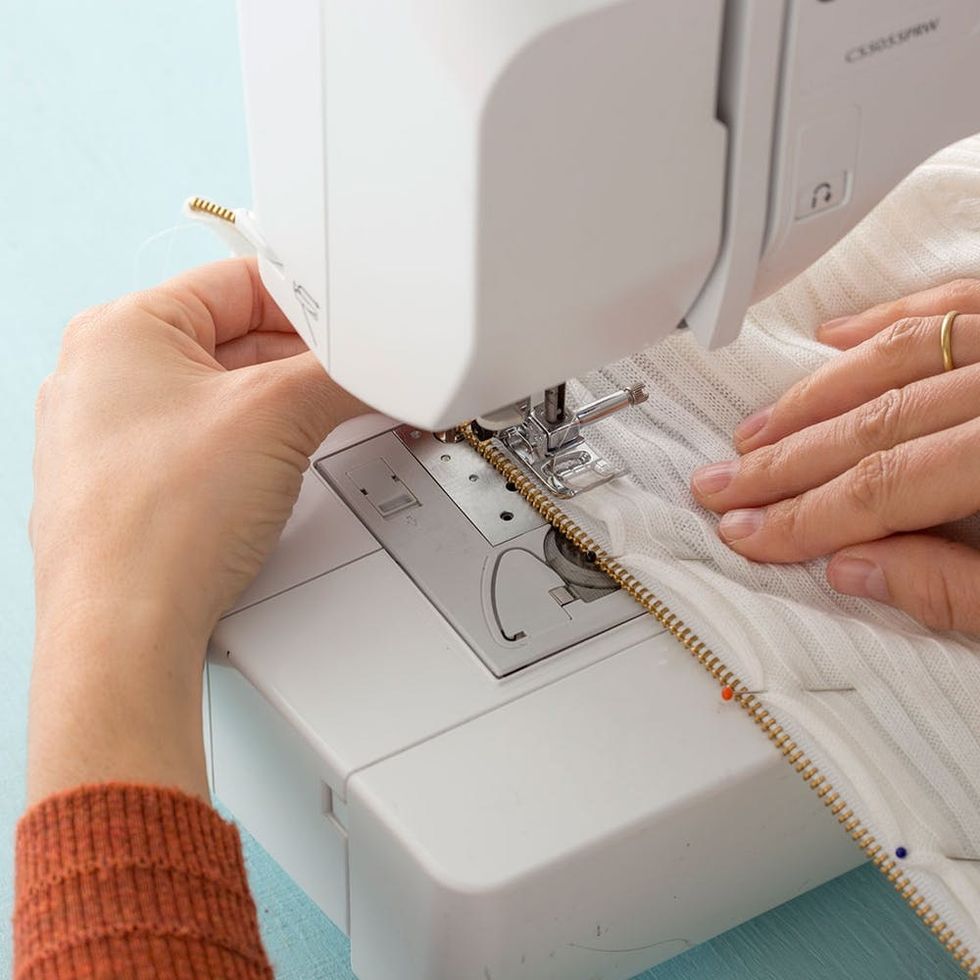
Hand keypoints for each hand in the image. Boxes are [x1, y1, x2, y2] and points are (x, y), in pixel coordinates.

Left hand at [29, 258, 364, 801]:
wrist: (127, 631)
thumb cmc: (158, 525)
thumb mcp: (276, 415)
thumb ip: (339, 374)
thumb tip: (374, 367)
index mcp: (121, 330)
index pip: (241, 284)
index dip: (312, 306)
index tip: (356, 333)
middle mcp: (107, 377)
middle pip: (236, 342)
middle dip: (305, 366)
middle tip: (356, 383)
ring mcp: (115, 435)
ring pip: (226, 397)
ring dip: (284, 410)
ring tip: (324, 426)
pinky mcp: (133, 485)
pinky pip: (210, 444)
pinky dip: (256, 448)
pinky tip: (284, 467)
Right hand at [690, 278, 979, 633]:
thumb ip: (956, 590)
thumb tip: (852, 572)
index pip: (884, 487)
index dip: (804, 517)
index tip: (744, 533)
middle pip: (874, 422)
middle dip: (784, 463)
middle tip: (717, 485)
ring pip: (897, 355)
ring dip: (814, 397)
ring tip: (755, 433)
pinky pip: (951, 301)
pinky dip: (884, 320)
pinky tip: (832, 338)